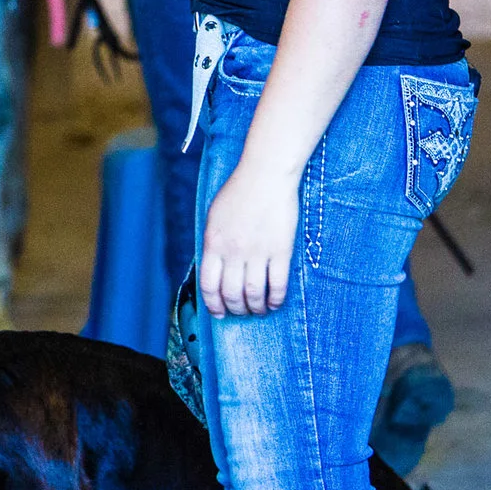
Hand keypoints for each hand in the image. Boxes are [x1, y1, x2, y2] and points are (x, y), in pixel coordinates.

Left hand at [199, 162, 298, 316]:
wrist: (266, 176)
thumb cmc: (238, 193)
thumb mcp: (214, 217)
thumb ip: (212, 244)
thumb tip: (213, 271)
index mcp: (214, 243)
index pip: (209, 285)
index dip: (213, 304)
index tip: (219, 313)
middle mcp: (234, 251)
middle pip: (231, 294)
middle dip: (235, 309)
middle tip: (240, 312)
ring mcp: (258, 252)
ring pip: (254, 294)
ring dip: (255, 308)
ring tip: (258, 310)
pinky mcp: (281, 251)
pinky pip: (278, 285)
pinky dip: (275, 300)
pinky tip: (274, 303)